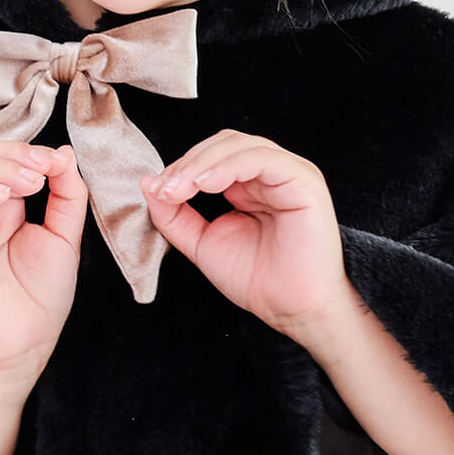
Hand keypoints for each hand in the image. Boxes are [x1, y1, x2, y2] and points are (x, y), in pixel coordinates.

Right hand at [0, 141, 86, 388]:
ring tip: (31, 182)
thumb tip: (64, 152)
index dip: (29, 150)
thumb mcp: (64, 235)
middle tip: (43, 166)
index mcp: (6, 207)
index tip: (56, 161)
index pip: (6, 159)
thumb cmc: (41, 296)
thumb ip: (67, 194)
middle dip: (15, 152)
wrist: (24, 344)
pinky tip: (4, 194)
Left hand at [141, 130, 349, 339]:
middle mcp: (270, 173)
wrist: (292, 310)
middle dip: (189, 162)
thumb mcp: (202, 242)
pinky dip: (229, 166)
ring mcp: (289, 173)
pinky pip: (264, 159)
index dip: (182, 166)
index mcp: (250, 183)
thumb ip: (175, 215)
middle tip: (166, 189)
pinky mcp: (304, 180)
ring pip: (241, 145)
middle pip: (224, 144)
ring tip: (181, 188)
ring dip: (203, 162)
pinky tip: (206, 183)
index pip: (212, 155)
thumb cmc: (257, 279)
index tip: (157, 191)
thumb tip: (149, 184)